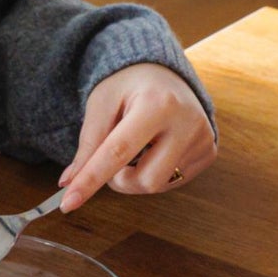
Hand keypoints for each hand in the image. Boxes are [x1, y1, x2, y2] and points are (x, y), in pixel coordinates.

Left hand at [58, 63, 216, 210]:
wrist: (166, 74)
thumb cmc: (130, 86)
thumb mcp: (102, 103)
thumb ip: (88, 143)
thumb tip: (69, 183)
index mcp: (157, 104)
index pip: (118, 152)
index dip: (91, 180)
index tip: (68, 203)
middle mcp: (186, 122)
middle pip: (144, 180)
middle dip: (119, 180)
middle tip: (111, 159)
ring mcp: (203, 139)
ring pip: (159, 186)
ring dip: (136, 178)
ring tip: (136, 150)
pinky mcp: (209, 152)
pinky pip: (174, 182)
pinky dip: (156, 172)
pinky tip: (157, 149)